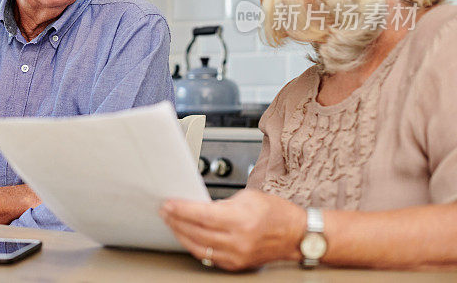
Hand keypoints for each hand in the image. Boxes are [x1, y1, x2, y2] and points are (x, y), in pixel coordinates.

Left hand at [160, 189, 305, 270]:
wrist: (296, 235)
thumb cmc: (275, 212)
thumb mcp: (247, 197)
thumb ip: (222, 202)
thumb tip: (198, 204)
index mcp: (241, 220)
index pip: (202, 215)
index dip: (181, 209)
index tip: (168, 203)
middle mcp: (238, 241)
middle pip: (196, 232)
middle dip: (176, 220)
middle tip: (164, 210)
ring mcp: (236, 255)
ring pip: (198, 247)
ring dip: (180, 233)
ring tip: (171, 221)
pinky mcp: (236, 264)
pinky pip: (208, 256)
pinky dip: (194, 245)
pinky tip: (186, 235)